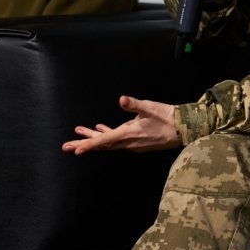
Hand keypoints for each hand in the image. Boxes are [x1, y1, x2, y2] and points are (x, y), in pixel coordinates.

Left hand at [62, 96, 180, 154]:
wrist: (183, 129)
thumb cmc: (168, 117)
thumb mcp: (150, 108)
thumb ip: (135, 104)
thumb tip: (121, 99)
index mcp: (129, 134)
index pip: (104, 141)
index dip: (89, 144)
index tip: (75, 149)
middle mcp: (128, 142)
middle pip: (101, 144)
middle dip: (83, 143)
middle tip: (66, 146)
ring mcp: (132, 143)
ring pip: (108, 142)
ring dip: (93, 138)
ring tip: (78, 132)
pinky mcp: (136, 141)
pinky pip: (116, 140)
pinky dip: (106, 135)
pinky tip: (101, 128)